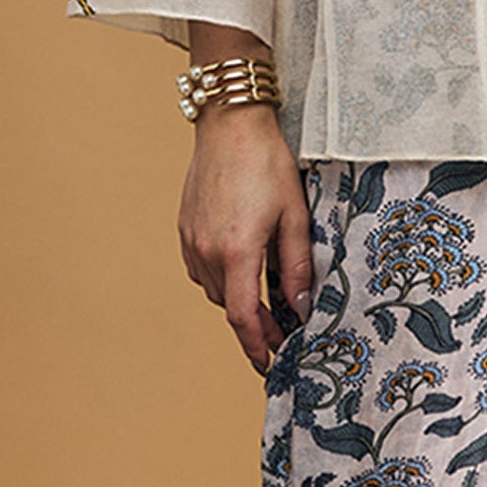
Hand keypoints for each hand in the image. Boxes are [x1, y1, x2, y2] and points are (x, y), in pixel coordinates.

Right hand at [178, 106, 314, 374]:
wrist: (230, 123)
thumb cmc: (267, 163)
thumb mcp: (295, 215)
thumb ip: (298, 265)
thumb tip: (301, 307)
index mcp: (237, 251)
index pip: (243, 316)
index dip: (256, 345)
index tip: (268, 363)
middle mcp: (207, 250)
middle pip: (229, 306)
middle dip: (254, 325)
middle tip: (279, 333)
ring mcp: (192, 239)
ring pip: (214, 288)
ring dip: (237, 299)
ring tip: (264, 299)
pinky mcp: (185, 227)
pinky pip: (201, 267)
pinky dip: (221, 277)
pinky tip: (240, 266)